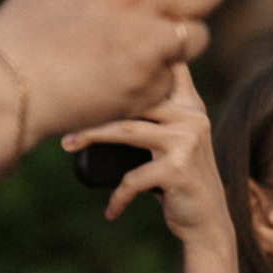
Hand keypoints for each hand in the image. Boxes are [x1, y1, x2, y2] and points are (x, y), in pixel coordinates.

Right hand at [0, 0, 258, 139]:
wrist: (2, 87)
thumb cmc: (33, 25)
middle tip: (163, 9)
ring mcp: (144, 43)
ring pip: (197, 34)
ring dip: (178, 40)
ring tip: (129, 46)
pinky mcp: (147, 85)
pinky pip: (175, 74)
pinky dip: (155, 76)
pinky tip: (117, 74)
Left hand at [63, 64, 230, 241]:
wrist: (209, 222)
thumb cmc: (180, 182)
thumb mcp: (176, 143)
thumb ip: (159, 117)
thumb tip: (104, 99)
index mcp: (190, 106)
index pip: (169, 68)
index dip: (146, 54)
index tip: (110, 50)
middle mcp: (192, 116)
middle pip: (135, 98)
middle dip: (96, 105)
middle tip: (64, 112)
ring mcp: (187, 141)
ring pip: (126, 130)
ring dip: (91, 136)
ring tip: (67, 145)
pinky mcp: (178, 169)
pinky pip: (133, 178)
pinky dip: (118, 196)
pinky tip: (111, 210)